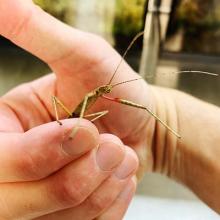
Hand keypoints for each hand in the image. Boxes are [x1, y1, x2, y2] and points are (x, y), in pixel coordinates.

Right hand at [0, 1, 139, 218]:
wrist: (139, 124)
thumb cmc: (114, 87)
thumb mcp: (80, 53)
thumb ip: (36, 31)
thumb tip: (1, 2)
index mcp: (5, 130)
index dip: (41, 153)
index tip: (87, 130)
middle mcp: (15, 168)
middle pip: (17, 201)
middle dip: (74, 175)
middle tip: (110, 145)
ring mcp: (39, 196)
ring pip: (55, 215)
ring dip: (99, 185)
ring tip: (121, 156)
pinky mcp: (66, 214)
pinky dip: (110, 202)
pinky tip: (123, 176)